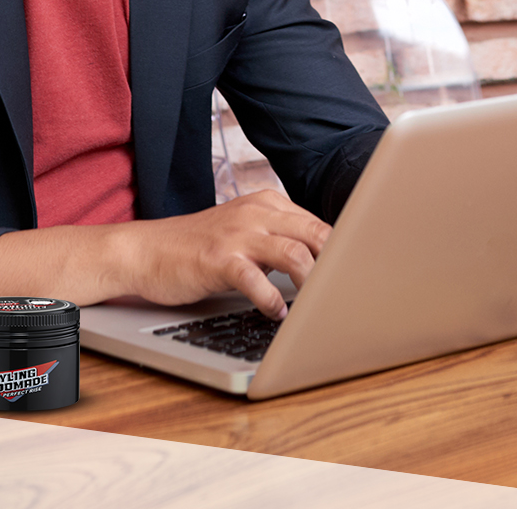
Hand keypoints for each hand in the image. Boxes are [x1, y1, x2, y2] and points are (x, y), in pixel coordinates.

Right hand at [0, 190, 330, 323]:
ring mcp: (236, 233)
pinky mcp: (217, 257)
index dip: (348, 249)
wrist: (144, 251)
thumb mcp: (244, 236)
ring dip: (314, 281)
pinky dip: (272, 298)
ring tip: (322, 305)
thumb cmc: (197, 250)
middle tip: (359, 291)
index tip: (371, 272)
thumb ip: (282, 242)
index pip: (321, 224)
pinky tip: (277, 313)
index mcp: (266, 203)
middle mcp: (255, 212)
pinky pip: (255, 278)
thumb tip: (331, 264)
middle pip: (316, 233)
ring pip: (294, 252)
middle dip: (342, 263)